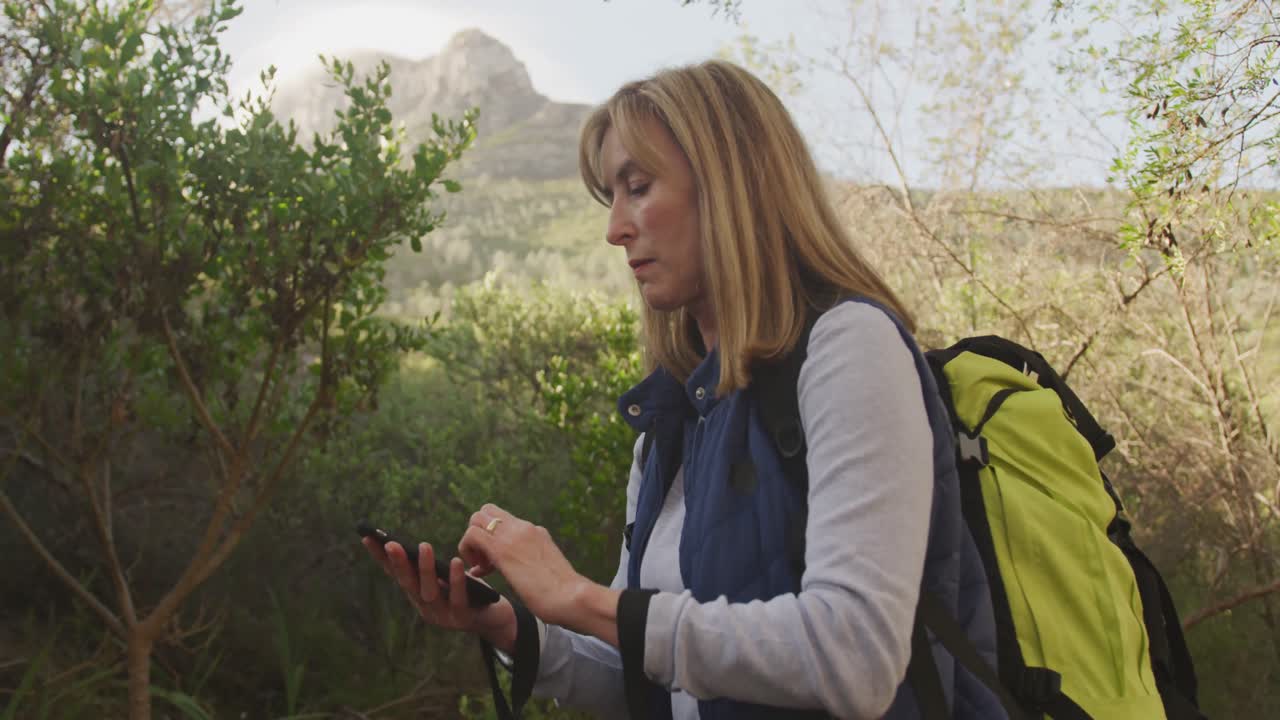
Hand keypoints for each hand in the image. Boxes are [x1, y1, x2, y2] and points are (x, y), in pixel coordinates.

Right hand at [362, 536, 516, 652]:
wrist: (495, 620)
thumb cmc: (469, 593)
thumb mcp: (447, 579)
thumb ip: (433, 570)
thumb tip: (416, 545)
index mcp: (419, 596)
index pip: (395, 575)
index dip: (381, 558)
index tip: (367, 537)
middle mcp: (426, 608)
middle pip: (408, 584)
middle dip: (398, 563)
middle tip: (391, 543)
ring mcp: (443, 616)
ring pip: (429, 592)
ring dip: (425, 569)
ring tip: (424, 546)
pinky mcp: (464, 619)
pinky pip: (458, 599)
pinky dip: (456, 581)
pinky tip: (455, 563)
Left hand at [458, 504, 594, 628]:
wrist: (572, 597)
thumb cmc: (563, 592)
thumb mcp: (548, 567)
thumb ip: (535, 560)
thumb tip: (527, 566)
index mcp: (535, 531)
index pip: (503, 519)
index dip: (492, 536)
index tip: (494, 562)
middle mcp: (523, 527)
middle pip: (486, 512)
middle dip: (478, 535)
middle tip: (485, 563)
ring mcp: (513, 535)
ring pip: (476, 519)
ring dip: (471, 543)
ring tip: (483, 568)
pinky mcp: (502, 549)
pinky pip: (471, 535)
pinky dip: (467, 550)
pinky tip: (480, 572)